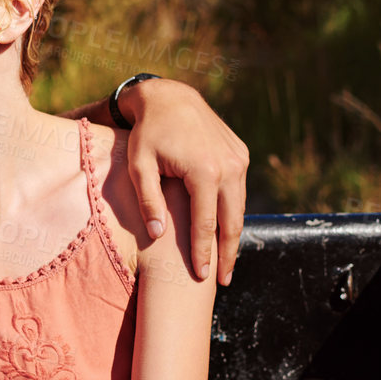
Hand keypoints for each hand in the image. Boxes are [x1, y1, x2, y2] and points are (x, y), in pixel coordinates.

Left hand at [120, 77, 247, 284]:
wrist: (171, 98)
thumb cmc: (148, 134)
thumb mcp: (139, 166)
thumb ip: (148, 201)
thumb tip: (158, 235)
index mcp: (204, 171)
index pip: (205, 223)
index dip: (203, 252)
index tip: (201, 276)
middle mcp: (229, 166)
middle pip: (231, 221)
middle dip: (228, 253)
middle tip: (223, 281)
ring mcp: (239, 159)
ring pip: (239, 208)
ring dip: (233, 235)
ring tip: (225, 262)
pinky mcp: (241, 154)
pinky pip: (238, 191)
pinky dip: (232, 213)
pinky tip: (225, 231)